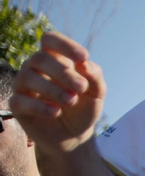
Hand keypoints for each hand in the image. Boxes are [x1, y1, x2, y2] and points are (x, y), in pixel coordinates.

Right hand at [12, 33, 105, 151]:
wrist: (74, 135)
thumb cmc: (83, 108)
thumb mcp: (96, 93)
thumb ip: (94, 76)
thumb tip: (84, 63)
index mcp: (54, 59)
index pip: (50, 40)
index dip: (64, 45)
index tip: (83, 57)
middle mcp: (34, 68)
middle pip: (40, 58)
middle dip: (63, 73)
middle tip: (81, 88)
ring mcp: (23, 85)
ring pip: (28, 77)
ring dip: (53, 89)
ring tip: (71, 101)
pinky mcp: (17, 105)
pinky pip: (20, 101)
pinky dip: (39, 106)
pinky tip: (56, 112)